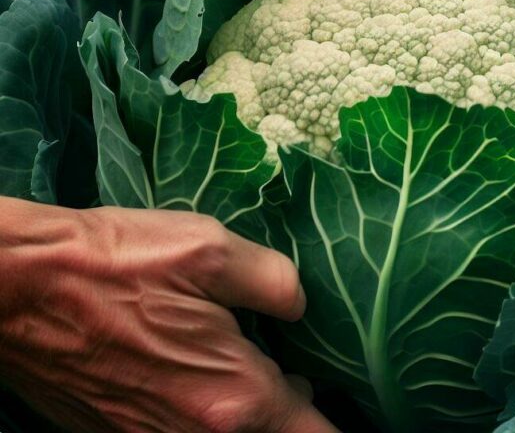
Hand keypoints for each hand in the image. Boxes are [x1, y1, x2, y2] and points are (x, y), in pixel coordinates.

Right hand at [0, 198, 337, 432]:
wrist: (22, 287)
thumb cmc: (120, 265)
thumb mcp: (212, 250)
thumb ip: (276, 283)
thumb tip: (301, 306)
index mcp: (235, 398)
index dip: (331, 421)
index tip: (330, 390)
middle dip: (290, 411)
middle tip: (295, 365)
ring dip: (248, 412)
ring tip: (246, 362)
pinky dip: (204, 411)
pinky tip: (193, 364)